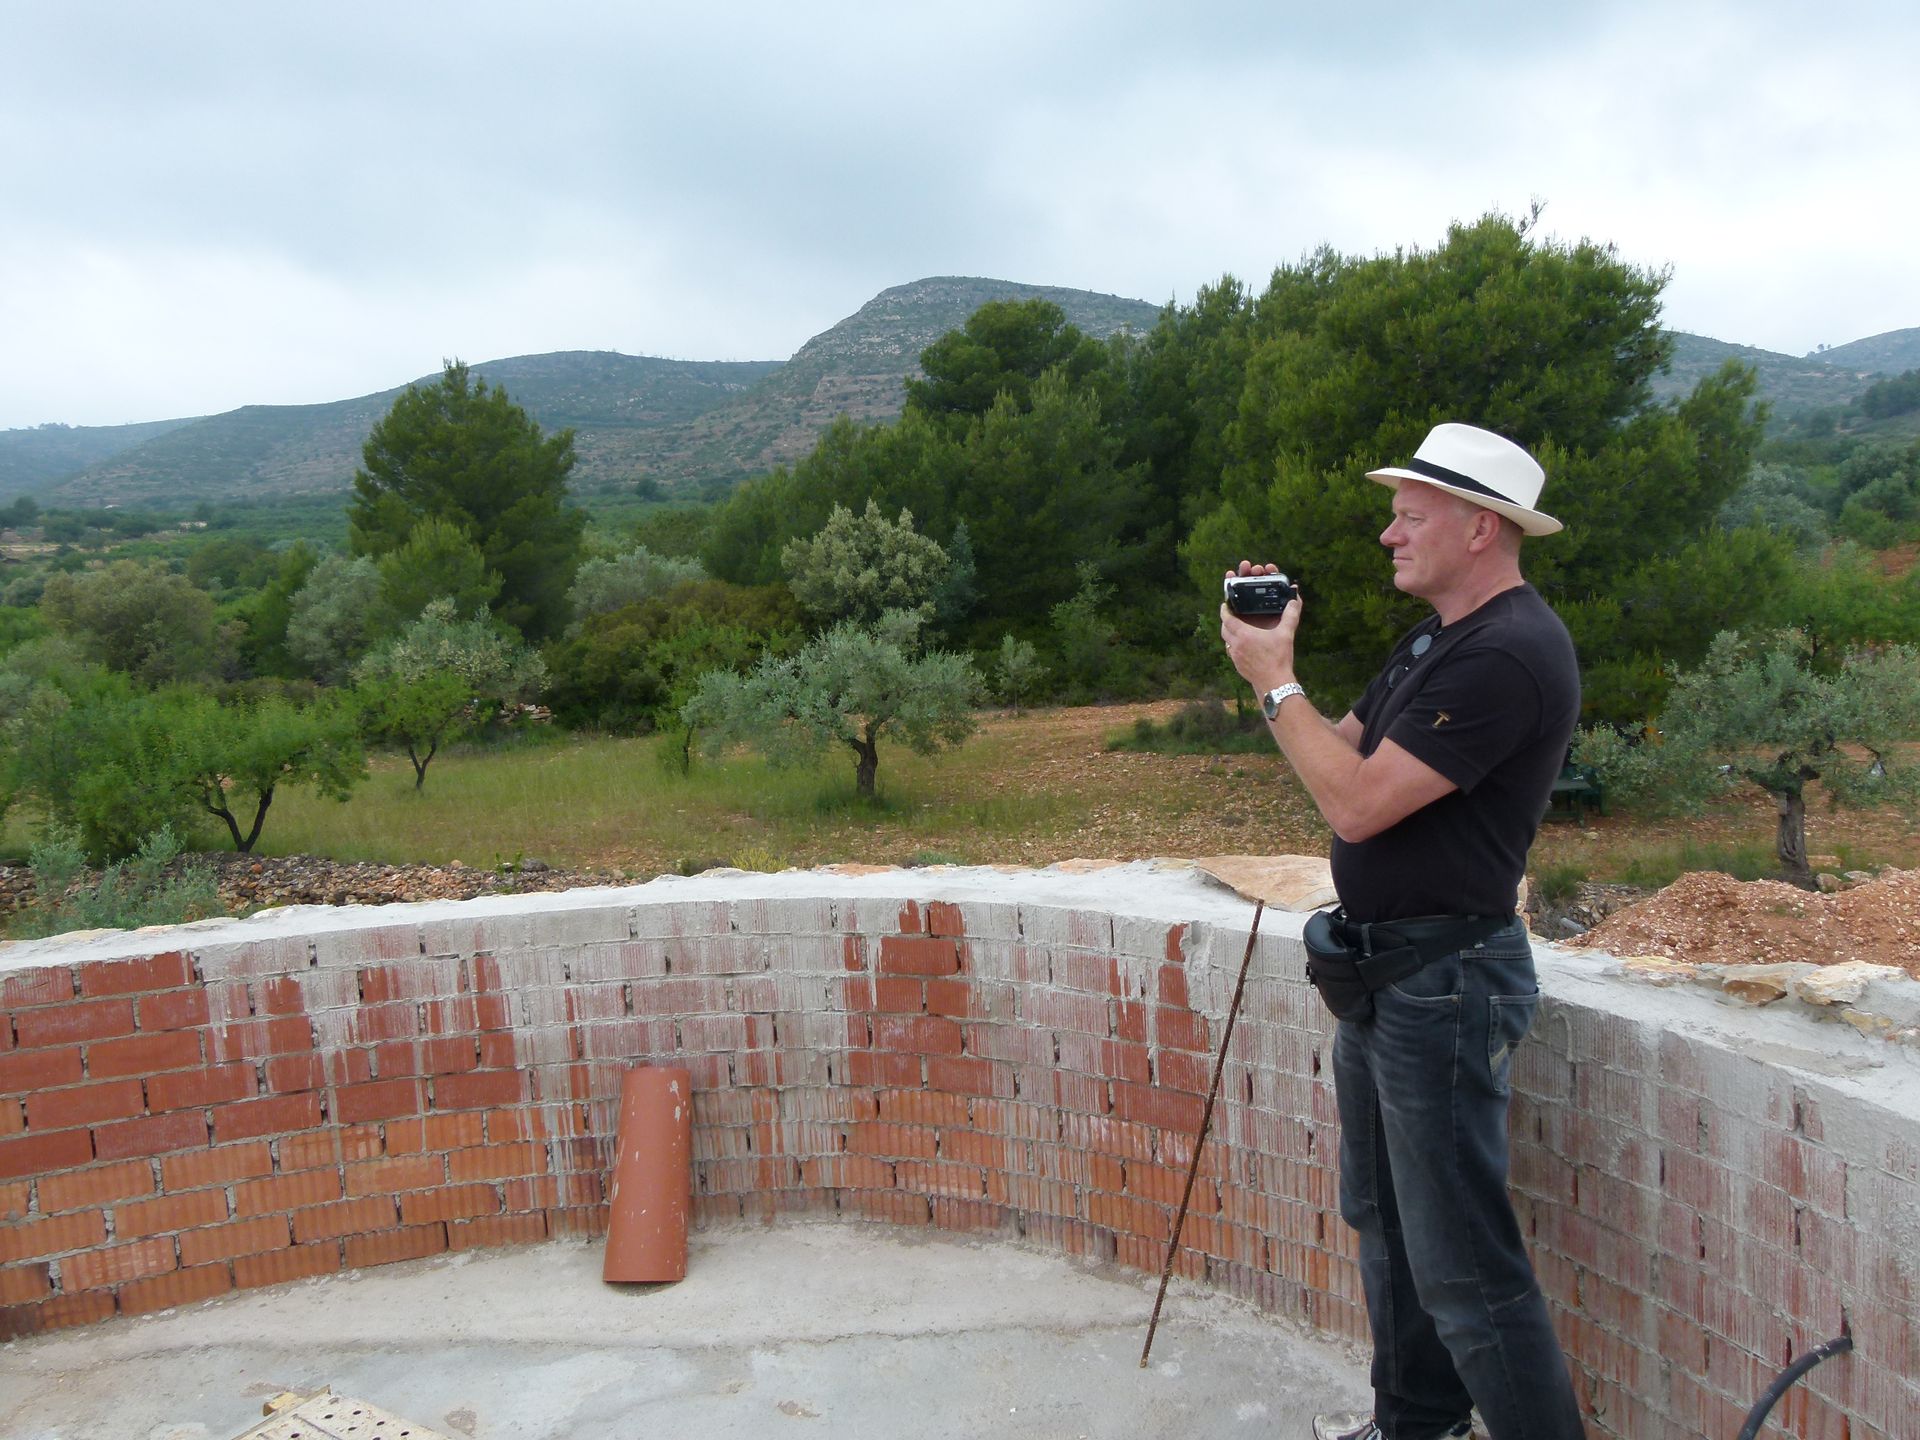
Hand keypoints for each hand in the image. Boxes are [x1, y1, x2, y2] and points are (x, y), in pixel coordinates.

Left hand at [1220, 560, 1300, 690]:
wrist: (1274, 683)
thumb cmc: (1278, 658)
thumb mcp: (1286, 634)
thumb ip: (1290, 615)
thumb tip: (1294, 600)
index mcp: (1244, 634)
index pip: (1227, 619)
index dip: (1224, 610)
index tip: (1225, 605)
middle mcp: (1236, 645)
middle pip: (1224, 630)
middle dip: (1225, 622)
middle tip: (1231, 616)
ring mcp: (1236, 657)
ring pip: (1226, 642)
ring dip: (1229, 635)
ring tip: (1237, 630)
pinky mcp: (1238, 666)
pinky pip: (1232, 653)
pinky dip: (1234, 646)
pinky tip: (1243, 646)